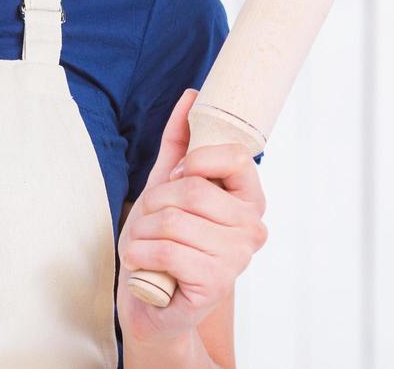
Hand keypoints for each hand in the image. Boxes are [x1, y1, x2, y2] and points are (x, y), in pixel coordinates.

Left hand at [115, 88, 267, 347]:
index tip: (180, 174)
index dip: (197, 160)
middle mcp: (252, 227)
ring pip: (174, 221)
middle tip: (150, 220)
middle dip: (155, 202)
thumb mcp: (166, 183)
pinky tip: (143, 263)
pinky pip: (168, 251)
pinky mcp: (216, 284)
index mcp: (248, 198)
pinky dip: (141, 254)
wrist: (150, 297)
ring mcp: (238, 258)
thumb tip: (192, 95)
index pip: (236, 157)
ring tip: (145, 244)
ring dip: (142, 231)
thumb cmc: (160, 239)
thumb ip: (180, 141)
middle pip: (192, 190)